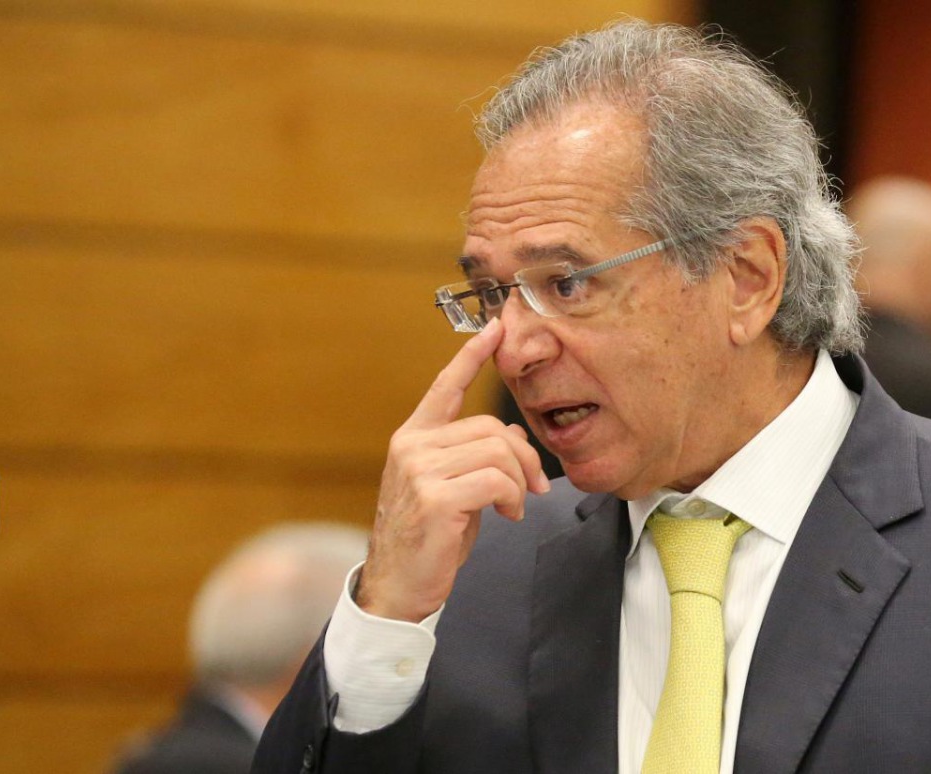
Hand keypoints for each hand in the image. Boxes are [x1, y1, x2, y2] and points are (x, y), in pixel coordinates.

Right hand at [355, 318, 549, 621]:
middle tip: (533, 489)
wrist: (398, 587)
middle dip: (523, 458)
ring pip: (498, 452)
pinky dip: (514, 498)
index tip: (495, 329)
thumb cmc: (429, 540)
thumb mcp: (451, 489)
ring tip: (514, 507)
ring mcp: (419, 470)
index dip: (471, 356)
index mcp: (413, 439)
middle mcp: (412, 447)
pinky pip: (497, 480)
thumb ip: (474, 458)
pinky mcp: (434, 497)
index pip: (445, 387)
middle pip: (491, 427)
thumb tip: (516, 443)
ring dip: (520, 483)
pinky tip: (507, 516)